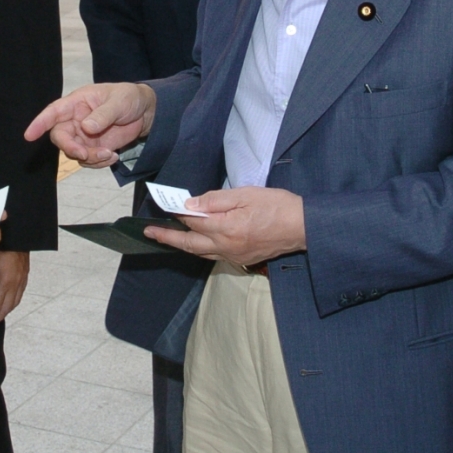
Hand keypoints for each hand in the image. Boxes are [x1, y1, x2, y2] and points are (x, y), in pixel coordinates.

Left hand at [0, 250, 29, 330]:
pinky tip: (4, 304)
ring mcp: (22, 278)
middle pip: (6, 308)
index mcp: (4, 280)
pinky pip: (19, 294)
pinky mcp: (25, 273)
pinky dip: (11, 303)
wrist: (14, 228)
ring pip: (15, 302)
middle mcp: (16, 282)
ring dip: (4, 312)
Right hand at [24, 83, 156, 167]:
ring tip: (110, 154)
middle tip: (85, 154)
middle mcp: (75, 120)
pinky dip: (98, 163)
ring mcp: (83, 136)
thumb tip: (86, 127)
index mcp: (77, 103)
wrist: (145, 112)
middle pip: (60, 137)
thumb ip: (103, 114)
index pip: (53, 112)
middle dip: (70, 148)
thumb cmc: (129, 98)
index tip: (29, 135)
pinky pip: (87, 161)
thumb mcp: (119, 102)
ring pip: (74, 152)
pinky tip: (113, 156)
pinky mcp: (92, 148)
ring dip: (89, 158)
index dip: (39, 123)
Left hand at [144, 187, 305, 265]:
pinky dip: (200, 249)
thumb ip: (215, 200)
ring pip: (200, 253)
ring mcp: (234, 255)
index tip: (164, 205)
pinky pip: (213, 256)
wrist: (303, 227)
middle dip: (167, 237)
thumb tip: (190, 205)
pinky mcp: (242, 258)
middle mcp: (226, 246)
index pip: (193, 221)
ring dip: (182, 245)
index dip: (177, 212)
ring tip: (166, 238)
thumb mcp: (246, 194)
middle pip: (190, 243)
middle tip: (149, 232)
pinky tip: (196, 243)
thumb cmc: (277, 206)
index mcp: (226, 228)